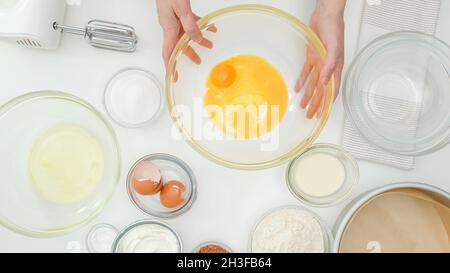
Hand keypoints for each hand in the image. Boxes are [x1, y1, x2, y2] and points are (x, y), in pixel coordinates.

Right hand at [156, 0, 213, 66]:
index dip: (171, 65)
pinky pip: (189, 22)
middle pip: (179, 44)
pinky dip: (199, 26)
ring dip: (198, 38)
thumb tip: (197, 38)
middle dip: (190, 53)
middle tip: (198, 61)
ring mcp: (173, 19)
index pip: (168, 52)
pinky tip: (208, 26)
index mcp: (168, 27)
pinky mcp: (177, 12)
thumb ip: (190, 24)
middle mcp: (169, 25)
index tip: (173, 76)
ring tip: (209, 43)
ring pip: (186, 33)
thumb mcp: (181, 9)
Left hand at [295, 0, 345, 118]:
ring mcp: (319, 63)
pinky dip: (302, 81)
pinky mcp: (311, 57)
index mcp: (335, 67)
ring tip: (303, 106)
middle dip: (316, 104)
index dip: (327, 103)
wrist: (325, 15)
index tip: (322, 114)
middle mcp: (327, 68)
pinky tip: (298, 89)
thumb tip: (325, 82)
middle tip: (310, 115)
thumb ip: (330, 66)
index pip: (331, 90)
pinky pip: (306, 72)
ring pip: (313, 84)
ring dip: (309, 96)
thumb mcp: (334, 48)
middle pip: (321, 91)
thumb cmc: (334, 28)